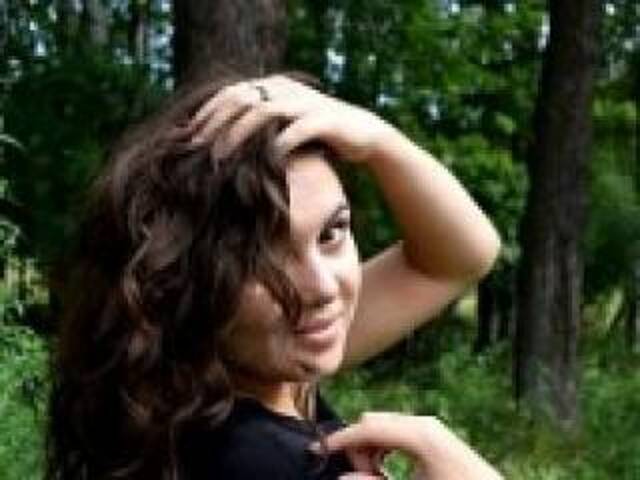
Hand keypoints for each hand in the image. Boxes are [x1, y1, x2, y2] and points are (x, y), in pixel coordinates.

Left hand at [189, 75, 398, 163]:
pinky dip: (278, 144)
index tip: (189, 136)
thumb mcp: (285, 127)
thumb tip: (220, 143)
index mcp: (274, 87)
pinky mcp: (325, 119)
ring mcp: (306, 103)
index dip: (209, 113)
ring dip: (239, 134)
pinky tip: (263, 161)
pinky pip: (296, 130)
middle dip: (217, 123)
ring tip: (222, 156)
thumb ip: (259, 127)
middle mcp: (287, 90)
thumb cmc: (317, 135)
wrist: (363, 133)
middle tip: (198, 148)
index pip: (232, 93)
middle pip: (242, 99)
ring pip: (264, 111)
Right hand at [311, 412, 502, 479]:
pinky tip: (388, 471)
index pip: (367, 427)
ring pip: (384, 427)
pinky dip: (385, 449)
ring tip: (378, 477)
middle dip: (359, 448)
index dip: (340, 439)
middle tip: (365, 478)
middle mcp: (423, 424)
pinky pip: (398, 435)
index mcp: (418, 434)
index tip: (318, 451)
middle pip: (373, 422)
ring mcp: (430, 428)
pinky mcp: (434, 438)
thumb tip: (344, 478)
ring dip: (371, 450)